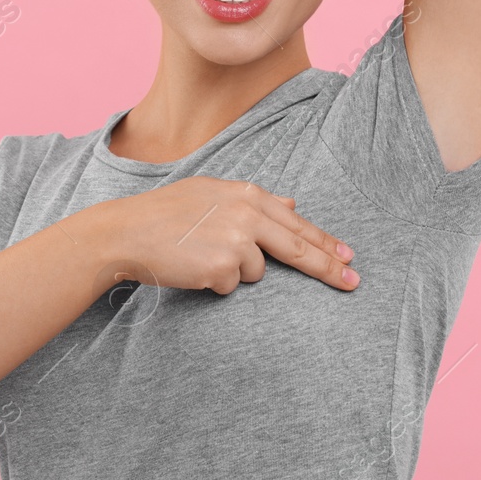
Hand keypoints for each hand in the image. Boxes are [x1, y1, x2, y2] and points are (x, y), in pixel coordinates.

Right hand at [91, 176, 358, 294]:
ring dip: (235, 271)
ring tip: (200, 254)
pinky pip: (231, 286)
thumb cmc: (163, 213)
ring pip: (257, 271)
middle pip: (299, 248)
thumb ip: (252, 201)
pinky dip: (215, 282)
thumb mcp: (210, 194)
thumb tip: (291, 205)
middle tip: (354, 282)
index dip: (324, 241)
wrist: (126, 231)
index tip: (348, 255)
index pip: (296, 222)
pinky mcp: (222, 268)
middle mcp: (247, 214)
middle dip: (329, 267)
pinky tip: (192, 266)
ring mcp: (236, 241)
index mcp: (246, 194)